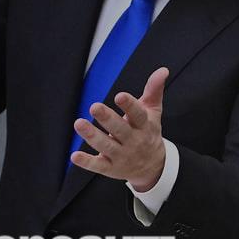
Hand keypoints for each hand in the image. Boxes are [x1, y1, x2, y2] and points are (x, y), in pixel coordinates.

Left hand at [71, 67, 168, 191]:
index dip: (130, 106)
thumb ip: (154, 90)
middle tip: (94, 107)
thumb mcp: (153, 112)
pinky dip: (86, 162)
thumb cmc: (148, 132)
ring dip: (92, 136)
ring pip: (106, 146)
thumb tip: (163, 70)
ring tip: (79, 123)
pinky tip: (75, 155)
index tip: (120, 96)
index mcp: (144, 125)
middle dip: (107, 119)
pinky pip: (98, 166)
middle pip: (120, 130)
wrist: (153, 166)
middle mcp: (133, 141)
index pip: (138, 115)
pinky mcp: (111, 168)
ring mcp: (122, 156)